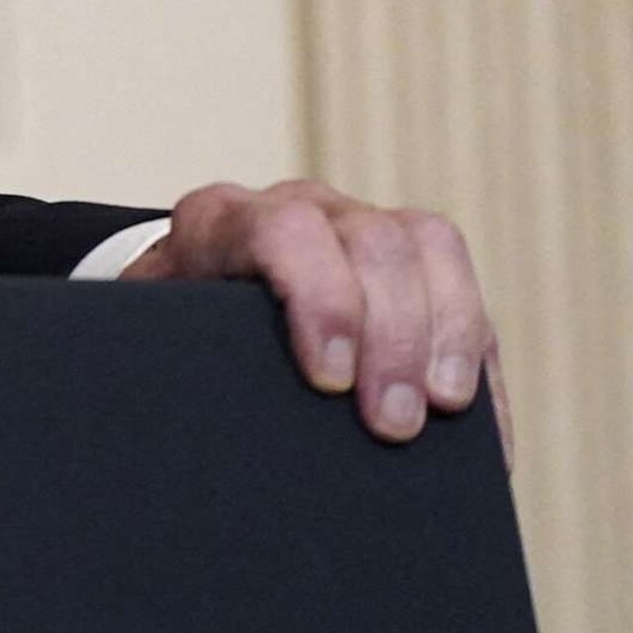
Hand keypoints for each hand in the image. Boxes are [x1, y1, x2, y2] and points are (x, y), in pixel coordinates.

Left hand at [121, 179, 507, 455]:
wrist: (176, 307)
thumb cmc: (163, 334)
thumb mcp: (154, 342)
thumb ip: (173, 362)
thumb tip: (198, 424)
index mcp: (222, 220)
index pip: (285, 233)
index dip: (320, 299)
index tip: (329, 379)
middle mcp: (297, 207)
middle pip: (373, 243)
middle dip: (392, 339)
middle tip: (393, 425)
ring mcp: (357, 225)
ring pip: (428, 247)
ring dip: (447, 334)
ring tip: (444, 413)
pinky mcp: (409, 261)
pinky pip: (462, 287)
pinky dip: (475, 356)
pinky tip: (478, 421)